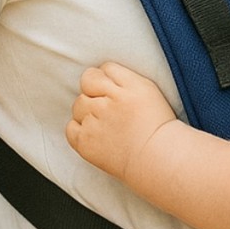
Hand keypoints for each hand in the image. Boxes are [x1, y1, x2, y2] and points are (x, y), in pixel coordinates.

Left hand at [66, 62, 175, 183]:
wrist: (158, 160)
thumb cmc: (156, 126)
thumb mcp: (148, 90)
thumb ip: (123, 77)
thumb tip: (101, 72)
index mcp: (129, 86)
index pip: (105, 68)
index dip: (107, 78)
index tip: (115, 91)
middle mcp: (110, 102)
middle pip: (88, 84)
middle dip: (97, 93)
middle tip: (112, 109)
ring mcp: (95, 123)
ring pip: (78, 104)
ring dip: (88, 111)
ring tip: (106, 124)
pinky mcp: (86, 142)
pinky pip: (71, 127)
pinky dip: (79, 129)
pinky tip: (95, 134)